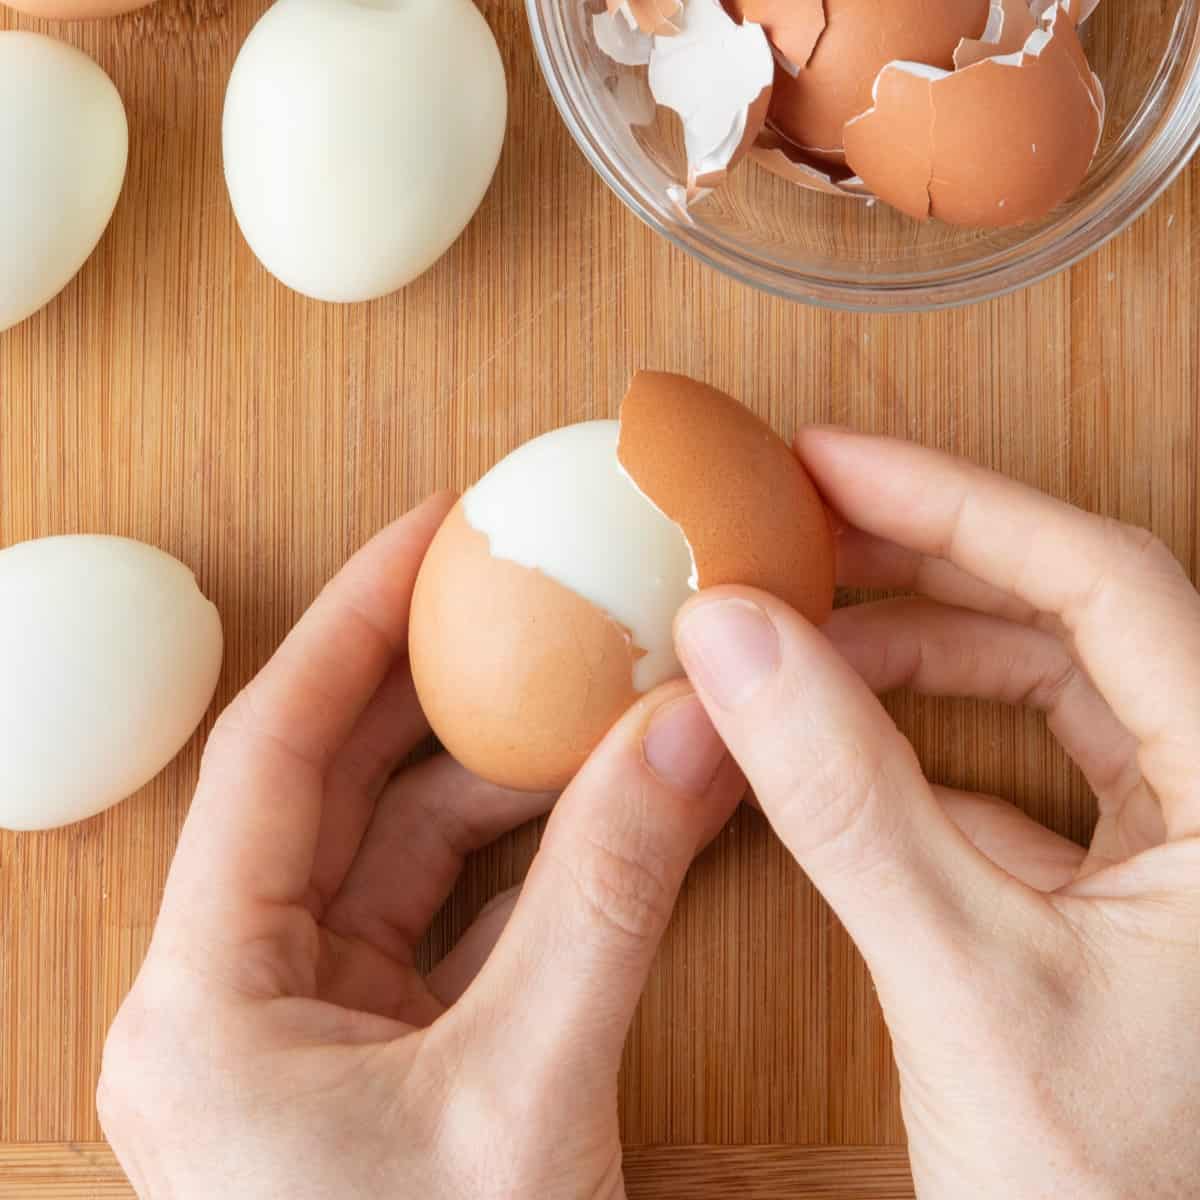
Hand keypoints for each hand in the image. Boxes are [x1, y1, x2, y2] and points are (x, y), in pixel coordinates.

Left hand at [98, 494, 744, 1199]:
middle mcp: (240, 1000)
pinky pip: (454, 914)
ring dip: (506, 773)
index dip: (352, 624)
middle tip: (526, 592)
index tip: (425, 533)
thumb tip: (683, 734)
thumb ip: (609, 898)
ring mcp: (314, 1027)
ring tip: (596, 693)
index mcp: (207, 1003)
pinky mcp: (385, 1053)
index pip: (269, 754)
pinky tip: (602, 798)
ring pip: (408, 850)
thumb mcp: (530, 1096)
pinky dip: (528, 855)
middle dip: (442, 686)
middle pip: (341, 788)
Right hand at [675, 431, 1199, 1199]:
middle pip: (1072, 616)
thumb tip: (735, 645)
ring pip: (1048, 691)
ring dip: (914, 654)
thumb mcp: (965, 981)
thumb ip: (845, 802)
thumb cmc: (1111, 1197)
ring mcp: (1182, 849)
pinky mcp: (1125, 894)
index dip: (956, 503)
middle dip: (923, 564)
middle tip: (800, 527)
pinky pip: (1020, 776)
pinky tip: (838, 749)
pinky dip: (921, 749)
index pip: (1104, 581)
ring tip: (799, 636)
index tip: (830, 463)